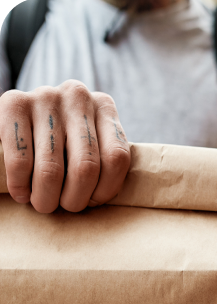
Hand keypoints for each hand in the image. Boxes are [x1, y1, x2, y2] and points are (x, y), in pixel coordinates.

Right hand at [0, 79, 129, 212]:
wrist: (23, 115)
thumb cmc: (66, 140)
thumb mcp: (93, 143)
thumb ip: (104, 161)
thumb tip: (109, 201)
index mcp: (104, 107)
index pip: (117, 159)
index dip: (106, 190)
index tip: (93, 201)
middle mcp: (78, 96)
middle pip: (86, 167)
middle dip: (75, 199)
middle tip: (67, 206)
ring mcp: (45, 97)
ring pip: (53, 169)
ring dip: (47, 197)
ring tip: (43, 204)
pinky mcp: (13, 102)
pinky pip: (21, 160)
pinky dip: (21, 185)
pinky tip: (22, 193)